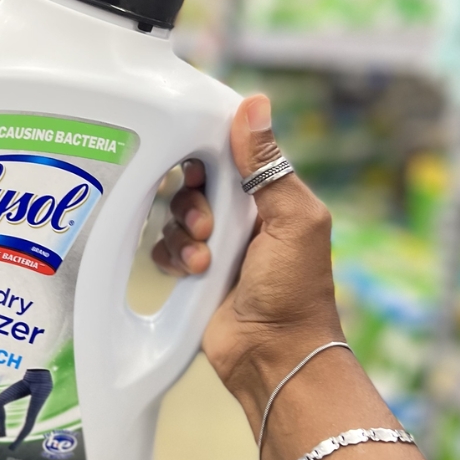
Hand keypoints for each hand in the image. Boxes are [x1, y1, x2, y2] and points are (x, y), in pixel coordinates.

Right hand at [152, 95, 345, 408]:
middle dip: (194, 200)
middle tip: (208, 226)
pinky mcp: (191, 273)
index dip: (209, 155)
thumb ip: (269, 166)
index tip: (202, 168)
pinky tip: (191, 273)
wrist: (274, 356)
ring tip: (205, 261)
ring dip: (184, 234)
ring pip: (174, 214)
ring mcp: (214, 245)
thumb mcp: (293, 219)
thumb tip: (254, 103)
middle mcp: (241, 216)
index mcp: (270, 197)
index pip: (229, 155)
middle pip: (195, 182)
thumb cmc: (295, 289)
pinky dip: (172, 257)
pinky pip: (164, 248)